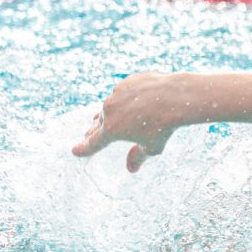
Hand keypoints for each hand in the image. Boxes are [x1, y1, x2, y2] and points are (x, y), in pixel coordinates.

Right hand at [71, 72, 185, 172]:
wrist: (176, 98)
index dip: (84, 148)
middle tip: (88, 135)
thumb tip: (131, 169)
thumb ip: (137, 157)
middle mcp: (109, 111)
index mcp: (111, 130)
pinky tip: (132, 101)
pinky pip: (124, 93)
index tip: (76, 151)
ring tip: (106, 118)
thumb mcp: (152, 147)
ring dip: (109, 113)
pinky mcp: (127, 82)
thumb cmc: (165, 126)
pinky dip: (125, 99)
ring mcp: (117, 94)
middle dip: (94, 131)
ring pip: (109, 106)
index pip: (93, 142)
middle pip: (98, 124)